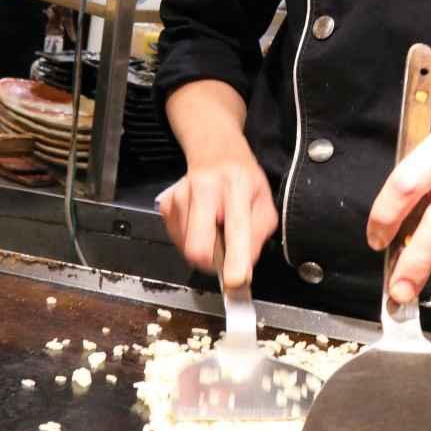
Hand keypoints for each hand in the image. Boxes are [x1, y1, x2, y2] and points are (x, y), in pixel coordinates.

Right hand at [156, 154, 277, 289]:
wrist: (214, 151)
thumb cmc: (242, 178)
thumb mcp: (264, 201)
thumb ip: (258, 235)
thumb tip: (243, 267)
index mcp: (236, 185)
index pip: (235, 227)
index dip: (234, 258)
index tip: (234, 280)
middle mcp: (205, 188)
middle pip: (198, 247)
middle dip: (211, 262)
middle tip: (224, 254)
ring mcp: (180, 196)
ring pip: (187, 248)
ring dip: (205, 247)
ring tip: (215, 224)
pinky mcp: (165, 205)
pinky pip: (178, 240)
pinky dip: (192, 238)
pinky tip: (201, 220)